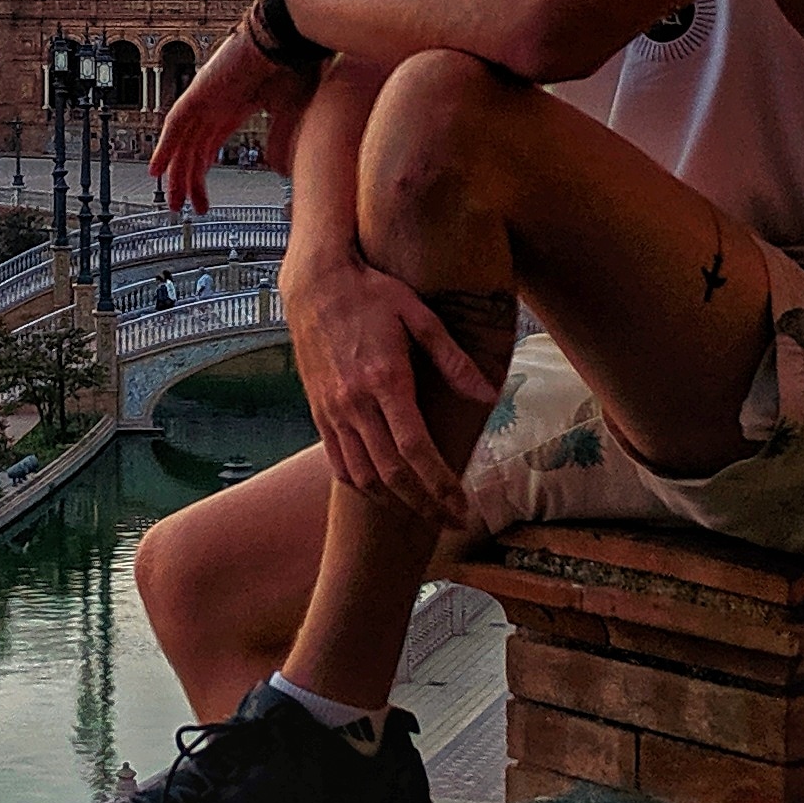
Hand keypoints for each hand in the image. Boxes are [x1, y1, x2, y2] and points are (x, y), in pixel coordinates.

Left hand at [150, 32, 310, 209]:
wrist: (284, 38)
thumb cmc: (293, 66)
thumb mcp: (288, 113)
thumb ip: (281, 139)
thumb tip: (279, 168)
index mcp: (232, 108)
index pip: (209, 146)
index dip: (202, 172)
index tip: (201, 196)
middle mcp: (214, 105)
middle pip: (193, 150)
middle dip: (188, 181)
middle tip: (183, 207)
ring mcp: (204, 98)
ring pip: (182, 144)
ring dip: (176, 174)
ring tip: (173, 202)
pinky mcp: (198, 93)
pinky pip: (175, 125)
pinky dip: (165, 148)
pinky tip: (157, 170)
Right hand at [283, 243, 500, 522]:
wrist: (315, 281)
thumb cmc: (372, 292)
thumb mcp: (419, 314)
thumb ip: (453, 359)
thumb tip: (488, 394)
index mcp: (385, 379)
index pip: (417, 450)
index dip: (441, 485)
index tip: (462, 506)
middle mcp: (355, 401)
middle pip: (391, 473)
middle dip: (424, 505)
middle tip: (450, 521)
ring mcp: (332, 409)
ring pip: (361, 475)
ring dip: (393, 502)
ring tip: (421, 511)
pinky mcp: (319, 410)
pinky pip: (337, 462)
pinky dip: (361, 485)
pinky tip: (382, 491)